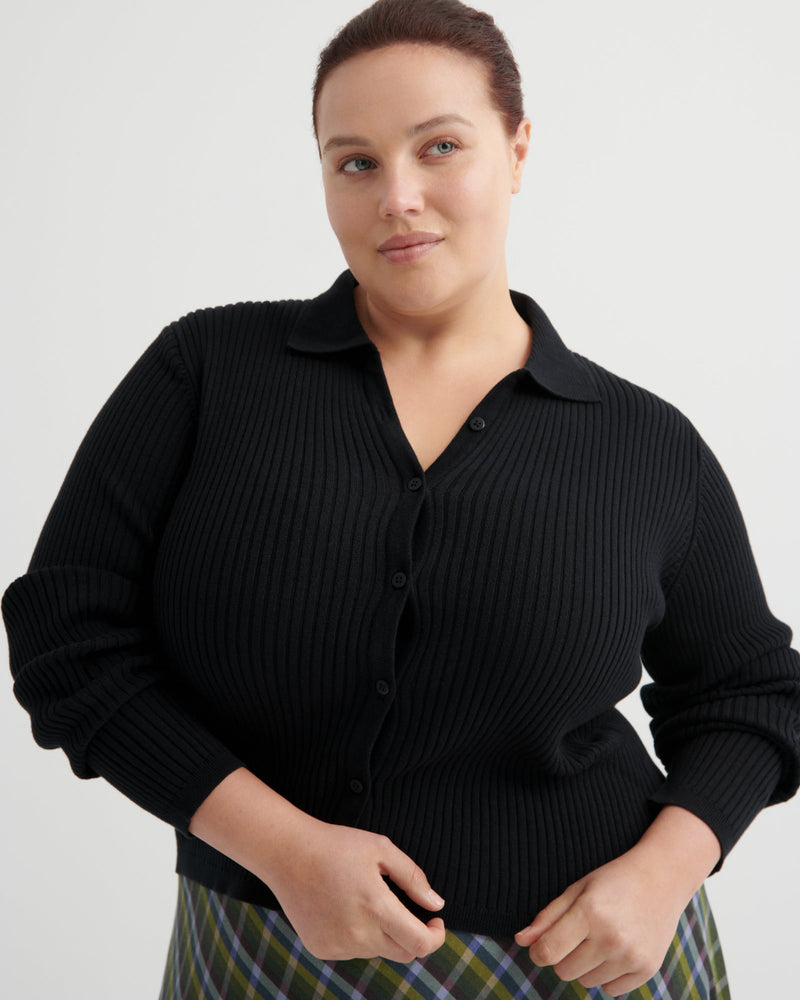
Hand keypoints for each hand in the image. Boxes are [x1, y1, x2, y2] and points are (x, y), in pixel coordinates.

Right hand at [266, 817, 445, 961]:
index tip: (435, 920)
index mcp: (376, 908)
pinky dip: (358, 935)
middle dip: (413, 935)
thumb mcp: (381, 849)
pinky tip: (344, 908)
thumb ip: (413, 878)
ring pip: (377, 950)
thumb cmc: (336, 845)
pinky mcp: (322, 949)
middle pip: (403, 953)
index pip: (420, 944)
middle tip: (408, 911)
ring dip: (383, 933)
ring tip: (364, 898)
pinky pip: (352, 950)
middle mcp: (358, 935)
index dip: (436, 937)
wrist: (287, 854)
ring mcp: (338, 946)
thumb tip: (436, 904)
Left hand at [514, 852, 683, 994]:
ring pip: (586, 983)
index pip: (548, 951)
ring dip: (586, 966)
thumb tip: (521, 941)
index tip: (541, 946)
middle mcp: (611, 937)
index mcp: (589, 912)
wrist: (661, 878)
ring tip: (601, 938)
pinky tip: (617, 950)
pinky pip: (611, 990)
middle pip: (565, 971)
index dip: (538, 952)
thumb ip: (548, 917)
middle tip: (579, 934)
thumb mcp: (577, 890)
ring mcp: (631, 956)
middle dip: (564, 957)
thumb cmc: (613, 881)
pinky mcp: (647, 969)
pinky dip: (608, 975)